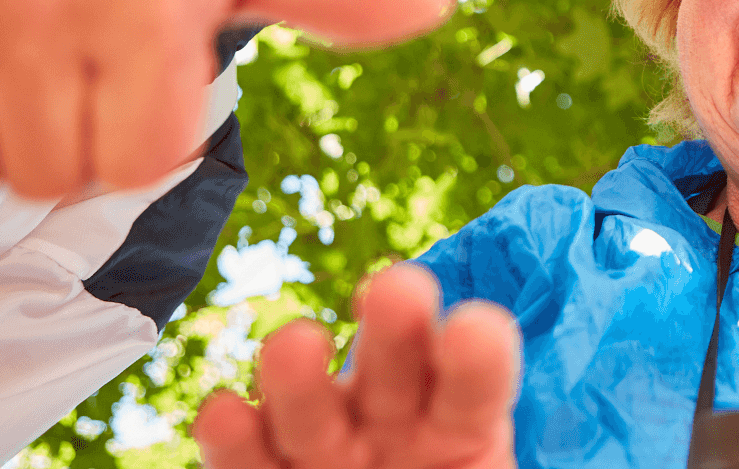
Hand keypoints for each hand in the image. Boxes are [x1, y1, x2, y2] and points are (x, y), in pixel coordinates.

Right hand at [194, 263, 519, 468]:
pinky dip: (232, 438)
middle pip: (394, 369)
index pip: (475, 384)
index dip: (476, 356)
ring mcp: (328, 449)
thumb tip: (516, 451)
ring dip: (301, 376)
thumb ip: (482, 461)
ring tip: (297, 342)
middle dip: (396, 326)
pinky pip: (248, 458)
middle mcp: (393, 420)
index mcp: (462, 421)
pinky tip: (222, 413)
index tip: (473, 328)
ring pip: (311, 411)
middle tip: (398, 287)